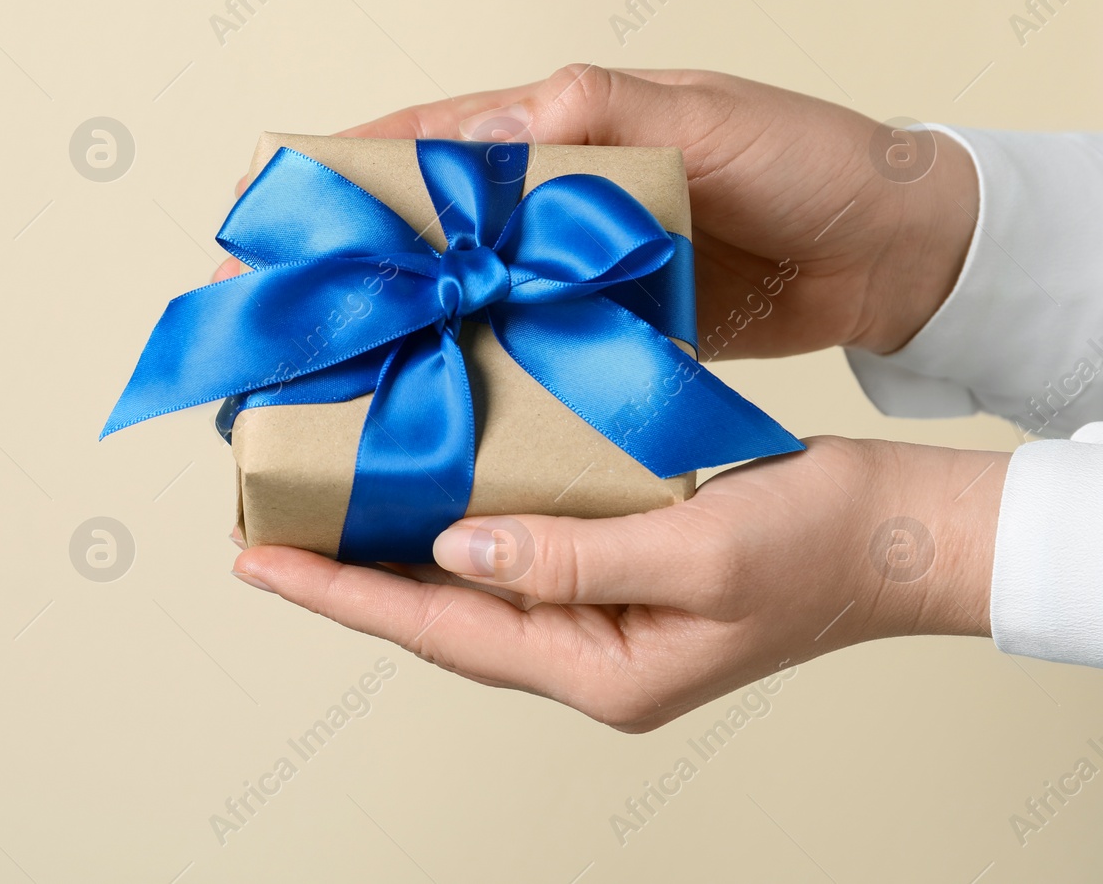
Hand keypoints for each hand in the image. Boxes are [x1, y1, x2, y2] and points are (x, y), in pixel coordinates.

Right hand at [217, 66, 978, 357]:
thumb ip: (601, 112)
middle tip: (268, 333)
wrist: (896, 252)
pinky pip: (516, 358)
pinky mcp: (600, 333)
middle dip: (342, 279)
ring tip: (322, 392)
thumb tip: (482, 127)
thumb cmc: (815, 163)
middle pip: (417, 238)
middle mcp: (546, 205)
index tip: (259, 222)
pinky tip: (425, 423)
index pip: (419, 145)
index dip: (334, 181)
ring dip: (392, 342)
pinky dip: (469, 385)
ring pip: (455, 304)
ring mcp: (568, 274)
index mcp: (556, 134)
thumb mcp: (713, 120)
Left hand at [231, 438, 1005, 730]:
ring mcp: (601, 619)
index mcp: (599, 669)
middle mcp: (586, 654)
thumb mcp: (697, 550)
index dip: (341, 594)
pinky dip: (455, 524)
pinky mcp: (616, 573)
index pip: (438, 630)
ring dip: (392, 551)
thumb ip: (570, 558)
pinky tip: (420, 490)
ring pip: (467, 589)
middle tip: (261, 534)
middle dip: (346, 577)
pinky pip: (513, 556)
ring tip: (314, 511)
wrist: (902, 534)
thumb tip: (451, 548)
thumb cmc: (819, 544)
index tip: (257, 562)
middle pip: (436, 618)